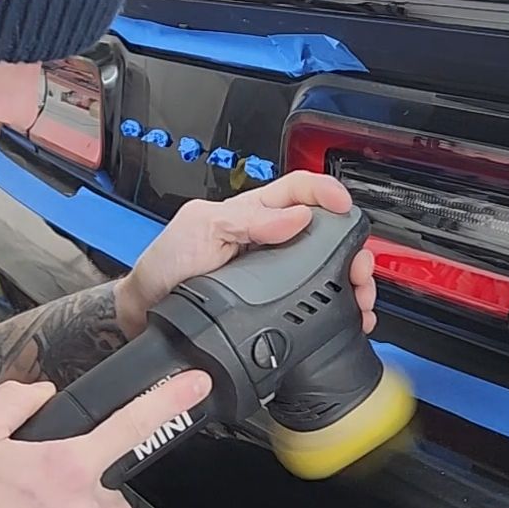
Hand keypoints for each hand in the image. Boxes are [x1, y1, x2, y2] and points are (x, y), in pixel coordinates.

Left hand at [117, 173, 376, 338]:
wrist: (148, 312)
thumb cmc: (166, 265)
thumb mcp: (199, 229)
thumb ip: (245, 220)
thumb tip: (295, 217)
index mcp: (251, 213)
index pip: (298, 190)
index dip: (326, 193)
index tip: (344, 206)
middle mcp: (268, 240)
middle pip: (324, 233)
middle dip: (350, 246)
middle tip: (360, 265)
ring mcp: (273, 273)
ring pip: (325, 269)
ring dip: (349, 280)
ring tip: (360, 295)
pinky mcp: (273, 303)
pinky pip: (311, 302)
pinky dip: (336, 309)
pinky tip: (346, 317)